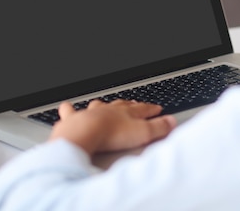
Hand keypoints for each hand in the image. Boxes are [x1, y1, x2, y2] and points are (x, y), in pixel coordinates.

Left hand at [49, 100, 176, 153]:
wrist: (84, 133)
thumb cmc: (111, 135)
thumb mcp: (142, 134)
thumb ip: (158, 128)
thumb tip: (171, 122)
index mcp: (126, 112)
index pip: (142, 108)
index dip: (151, 109)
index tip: (157, 108)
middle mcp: (108, 109)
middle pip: (122, 105)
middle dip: (129, 105)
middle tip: (134, 104)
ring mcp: (91, 113)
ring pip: (99, 106)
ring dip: (103, 106)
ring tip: (105, 105)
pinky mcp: (74, 120)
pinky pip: (71, 111)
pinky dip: (70, 109)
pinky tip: (68, 107)